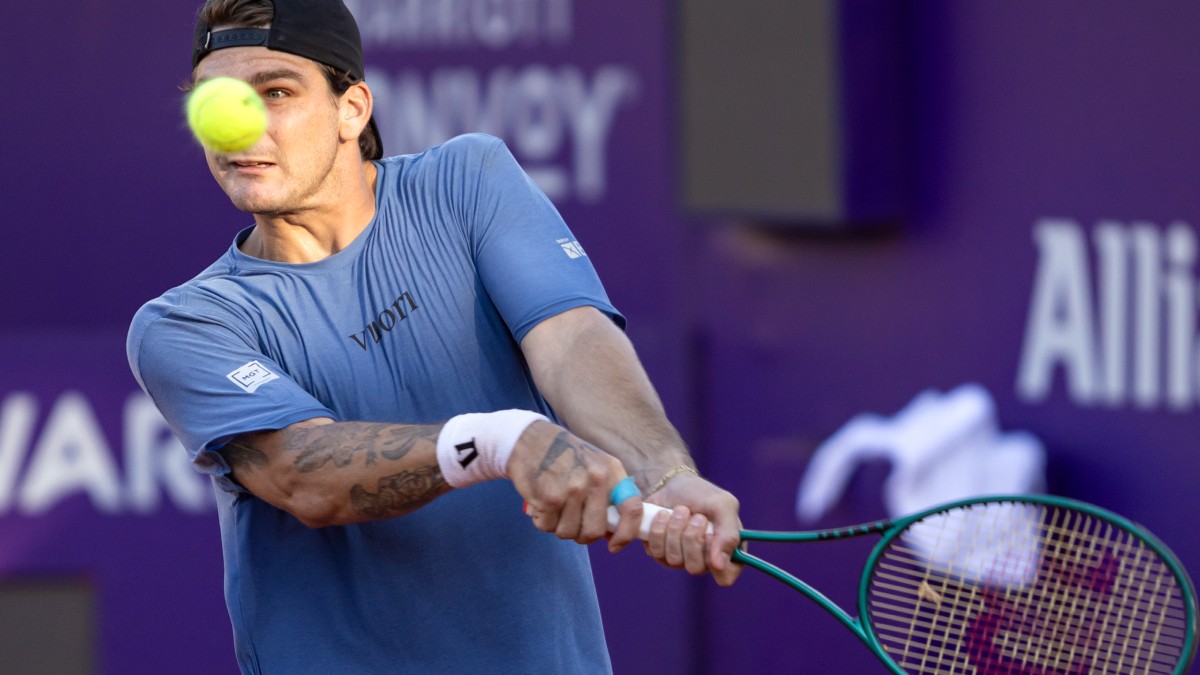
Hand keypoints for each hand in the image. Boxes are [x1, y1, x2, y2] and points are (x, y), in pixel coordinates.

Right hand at [508, 420, 643, 550]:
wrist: (529, 439)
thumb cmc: (564, 455)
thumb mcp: (595, 464)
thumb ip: (608, 495)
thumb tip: (613, 533)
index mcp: (612, 470)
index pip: (632, 509)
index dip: (626, 534)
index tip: (614, 545)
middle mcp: (596, 479)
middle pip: (595, 531)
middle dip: (582, 535)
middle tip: (573, 524)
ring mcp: (572, 489)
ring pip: (568, 533)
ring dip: (558, 527)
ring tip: (554, 507)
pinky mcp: (549, 497)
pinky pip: (547, 527)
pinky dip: (541, 520)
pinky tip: (540, 502)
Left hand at [642, 473, 742, 585]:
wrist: (674, 485)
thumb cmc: (704, 495)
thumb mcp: (724, 505)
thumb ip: (729, 533)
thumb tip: (719, 564)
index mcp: (727, 553)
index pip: (725, 577)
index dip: (715, 560)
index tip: (710, 536)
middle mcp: (704, 561)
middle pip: (696, 568)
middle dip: (692, 537)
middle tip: (696, 516)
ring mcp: (681, 560)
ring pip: (674, 559)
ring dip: (675, 529)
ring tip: (680, 510)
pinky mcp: (660, 553)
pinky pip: (656, 551)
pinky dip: (659, 529)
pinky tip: (664, 515)